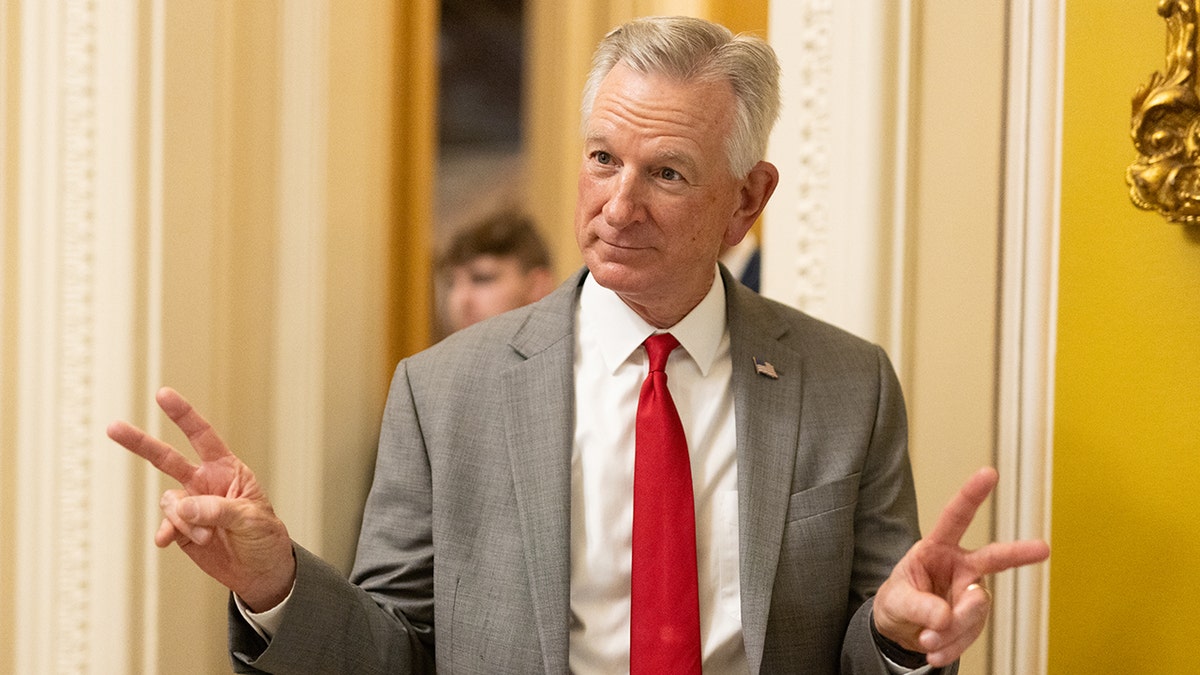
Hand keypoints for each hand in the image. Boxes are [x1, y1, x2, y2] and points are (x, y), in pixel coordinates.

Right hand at [107, 387, 295, 611]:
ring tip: (207, 537)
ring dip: (184, 520)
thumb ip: (219, 510)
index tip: (163, 395)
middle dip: (140, 443)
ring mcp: (191, 506)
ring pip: (170, 502)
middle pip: (167, 458)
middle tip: (112, 427)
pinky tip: (169, 541)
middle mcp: (204, 483)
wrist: (259, 571)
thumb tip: (185, 506)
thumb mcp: (252, 519)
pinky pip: (166, 525)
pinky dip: (167, 532)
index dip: (183, 415)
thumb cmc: (264, 537)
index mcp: (227, 470)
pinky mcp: (182, 529)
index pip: (203, 437)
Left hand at [872, 467, 1049, 666]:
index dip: (971, 495)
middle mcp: (961, 567)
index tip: (989, 473)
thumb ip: (918, 606)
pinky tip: (935, 651)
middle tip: (1042, 549)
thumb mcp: (896, 601)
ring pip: (974, 610)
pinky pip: (970, 635)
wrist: (901, 633)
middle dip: (1018, 552)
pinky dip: (951, 646)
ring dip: (950, 630)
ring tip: (926, 639)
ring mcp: (973, 593)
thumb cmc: (898, 603)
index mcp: (936, 549)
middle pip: (993, 558)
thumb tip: (945, 615)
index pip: (955, 518)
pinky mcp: (977, 619)